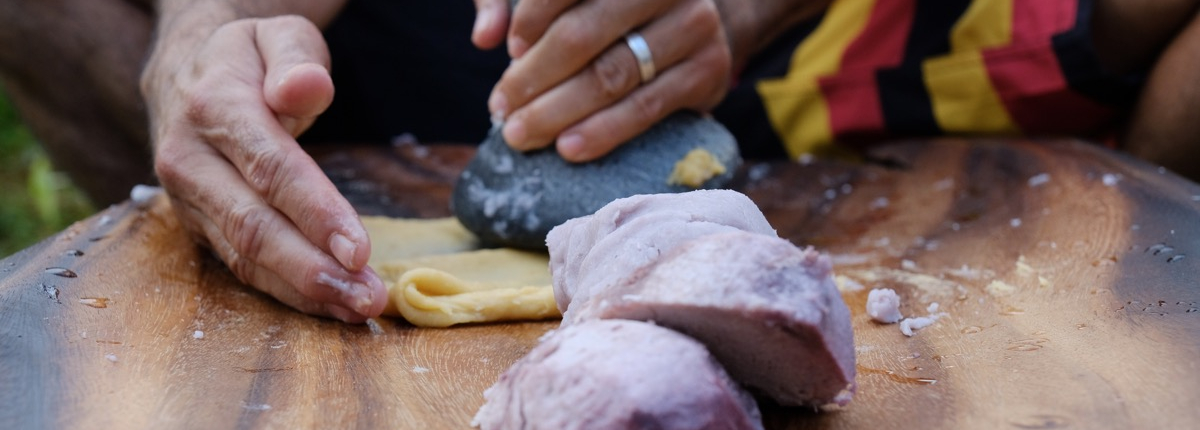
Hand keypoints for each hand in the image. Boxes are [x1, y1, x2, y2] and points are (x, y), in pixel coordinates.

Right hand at [140, 15, 385, 321]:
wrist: (185, 74)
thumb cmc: (248, 59)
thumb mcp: (276, 35)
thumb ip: (296, 59)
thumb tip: (307, 87)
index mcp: (213, 107)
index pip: (270, 168)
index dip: (315, 213)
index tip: (359, 249)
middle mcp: (190, 159)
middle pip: (254, 225)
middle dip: (313, 268)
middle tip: (367, 295)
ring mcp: (189, 199)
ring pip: (245, 256)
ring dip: (305, 290)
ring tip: (358, 308)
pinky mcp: (198, 225)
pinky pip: (242, 266)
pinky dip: (287, 290)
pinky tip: (330, 305)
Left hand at [472, 0, 732, 161]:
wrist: (692, 26)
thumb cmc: (610, 8)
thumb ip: (511, 2)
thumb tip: (483, 36)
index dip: (532, 18)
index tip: (509, 51)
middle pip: (584, 35)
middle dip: (534, 78)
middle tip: (500, 109)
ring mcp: (695, 26)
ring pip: (612, 76)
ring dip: (558, 112)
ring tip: (521, 134)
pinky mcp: (709, 71)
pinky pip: (646, 107)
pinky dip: (602, 131)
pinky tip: (568, 148)